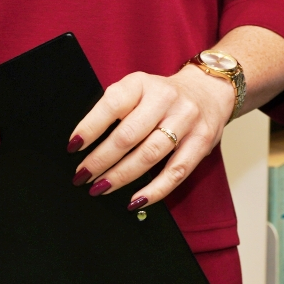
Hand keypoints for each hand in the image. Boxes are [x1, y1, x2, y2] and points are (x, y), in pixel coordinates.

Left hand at [68, 65, 234, 209]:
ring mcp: (186, 119)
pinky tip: (135, 200)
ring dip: (121, 176)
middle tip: (82, 176)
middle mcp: (166, 98)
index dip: (90, 127)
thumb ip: (115, 110)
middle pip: (129, 134)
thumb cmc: (162, 96)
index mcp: (142, 83)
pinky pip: (176, 172)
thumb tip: (83, 144)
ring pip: (150, 155)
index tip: (73, 146)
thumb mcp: (137, 90)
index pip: (113, 104)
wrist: (209, 89)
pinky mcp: (201, 141)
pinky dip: (154, 190)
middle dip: (100, 159)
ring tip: (101, 188)